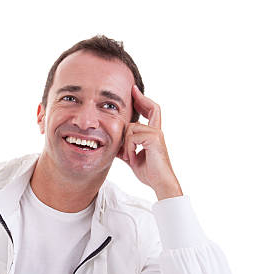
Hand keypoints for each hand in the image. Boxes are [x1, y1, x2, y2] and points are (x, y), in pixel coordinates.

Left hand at [118, 84, 182, 198]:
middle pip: (151, 108)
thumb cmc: (149, 172)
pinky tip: (132, 158)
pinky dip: (128, 148)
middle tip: (132, 90)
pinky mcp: (155, 139)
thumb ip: (124, 148)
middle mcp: (157, 131)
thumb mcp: (132, 157)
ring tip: (129, 157)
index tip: (134, 91)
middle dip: (140, 100)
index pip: (152, 111)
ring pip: (132, 128)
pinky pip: (132, 137)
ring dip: (125, 144)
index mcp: (153, 134)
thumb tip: (113, 145)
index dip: (144, 100)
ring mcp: (157, 134)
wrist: (159, 183)